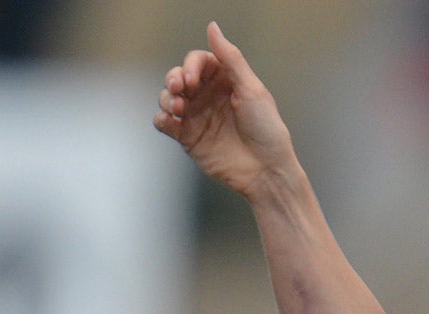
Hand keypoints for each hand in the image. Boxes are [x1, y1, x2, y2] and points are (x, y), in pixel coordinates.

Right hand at [154, 23, 295, 195]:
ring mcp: (197, 117)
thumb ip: (230, 58)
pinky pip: (164, 123)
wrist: (267, 171)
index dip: (191, 65)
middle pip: (178, 77)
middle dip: (173, 79)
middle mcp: (209, 97)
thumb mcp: (252, 89)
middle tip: (178, 89)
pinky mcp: (188, 137)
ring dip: (166, 98)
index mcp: (225, 82)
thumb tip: (212, 27)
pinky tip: (170, 121)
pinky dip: (162, 119)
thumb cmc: (267, 131)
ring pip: (168, 98)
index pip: (198, 61)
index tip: (192, 79)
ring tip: (178, 108)